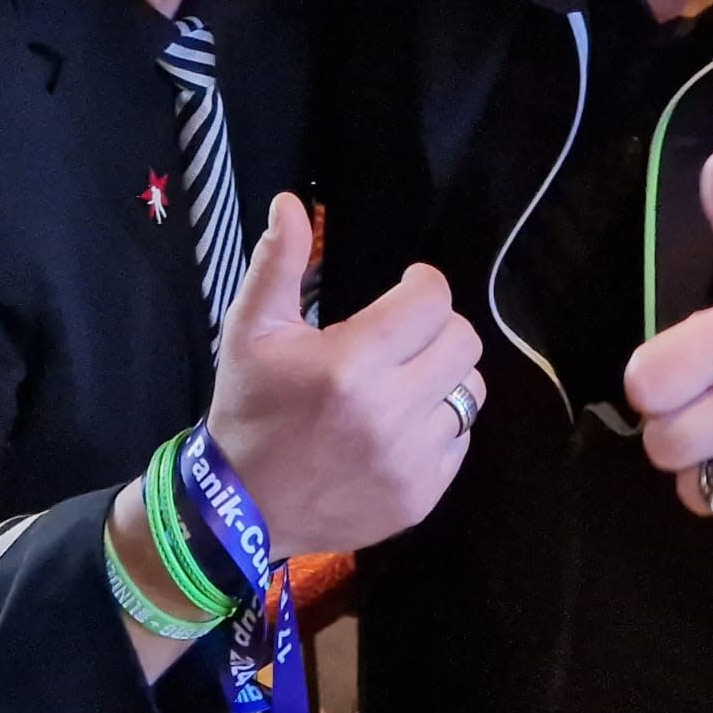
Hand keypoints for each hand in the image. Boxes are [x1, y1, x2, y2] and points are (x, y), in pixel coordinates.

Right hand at [207, 193, 481, 556]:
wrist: (242, 509)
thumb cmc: (250, 408)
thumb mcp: (250, 330)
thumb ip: (277, 262)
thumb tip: (290, 203)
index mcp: (350, 363)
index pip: (432, 300)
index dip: (423, 284)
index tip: (407, 287)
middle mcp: (390, 412)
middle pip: (463, 342)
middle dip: (437, 328)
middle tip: (405, 335)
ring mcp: (411, 460)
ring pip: (470, 392)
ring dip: (443, 377)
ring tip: (406, 380)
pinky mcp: (422, 496)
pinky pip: (461, 440)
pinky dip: (438, 426)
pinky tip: (400, 426)